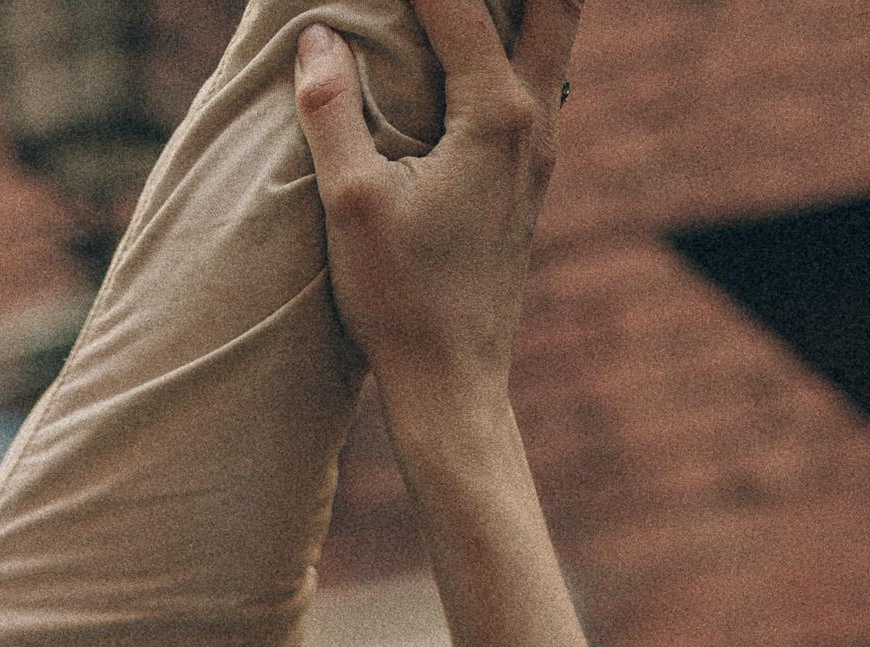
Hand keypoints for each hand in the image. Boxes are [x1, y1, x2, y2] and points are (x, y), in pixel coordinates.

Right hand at [293, 0, 579, 426]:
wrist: (453, 386)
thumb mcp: (352, 205)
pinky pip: (539, 76)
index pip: (457, 1)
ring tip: (474, 7)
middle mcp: (534, 119)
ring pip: (554, 34)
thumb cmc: (402, 303)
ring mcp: (541, 148)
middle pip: (550, 3)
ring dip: (520, 6)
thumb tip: (315, 38)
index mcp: (496, 114)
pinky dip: (517, 40)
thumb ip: (331, 112)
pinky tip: (484, 46)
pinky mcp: (532, 176)